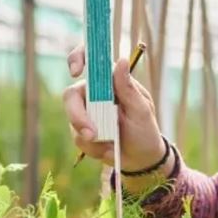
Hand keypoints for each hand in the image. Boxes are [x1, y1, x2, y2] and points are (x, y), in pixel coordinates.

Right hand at [63, 44, 165, 174]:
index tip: (76, 72)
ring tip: (113, 148)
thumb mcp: (141, 110)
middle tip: (92, 135)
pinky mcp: (81, 131)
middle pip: (71, 95)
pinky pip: (78, 139)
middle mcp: (94, 93)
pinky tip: (110, 151)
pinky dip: (94, 149)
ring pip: (73, 120)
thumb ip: (128, 88)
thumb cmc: (145, 131)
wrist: (142, 159)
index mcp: (111, 81)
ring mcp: (86, 112)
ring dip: (92, 139)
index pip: (90, 60)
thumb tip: (121, 60)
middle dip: (78, 116)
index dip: (77, 58)